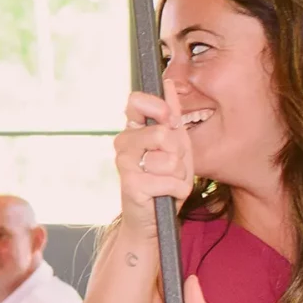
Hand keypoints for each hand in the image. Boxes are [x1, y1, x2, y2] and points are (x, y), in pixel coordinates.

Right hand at [112, 88, 194, 239]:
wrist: (154, 219)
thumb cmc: (164, 180)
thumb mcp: (176, 144)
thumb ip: (172, 116)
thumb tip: (169, 83)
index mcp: (133, 130)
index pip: (135, 101)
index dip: (158, 108)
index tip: (171, 122)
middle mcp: (123, 144)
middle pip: (162, 133)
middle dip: (178, 153)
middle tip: (172, 166)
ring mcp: (124, 164)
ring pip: (168, 159)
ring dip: (179, 175)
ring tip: (168, 182)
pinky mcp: (131, 185)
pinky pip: (171, 181)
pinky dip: (177, 191)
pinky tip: (165, 195)